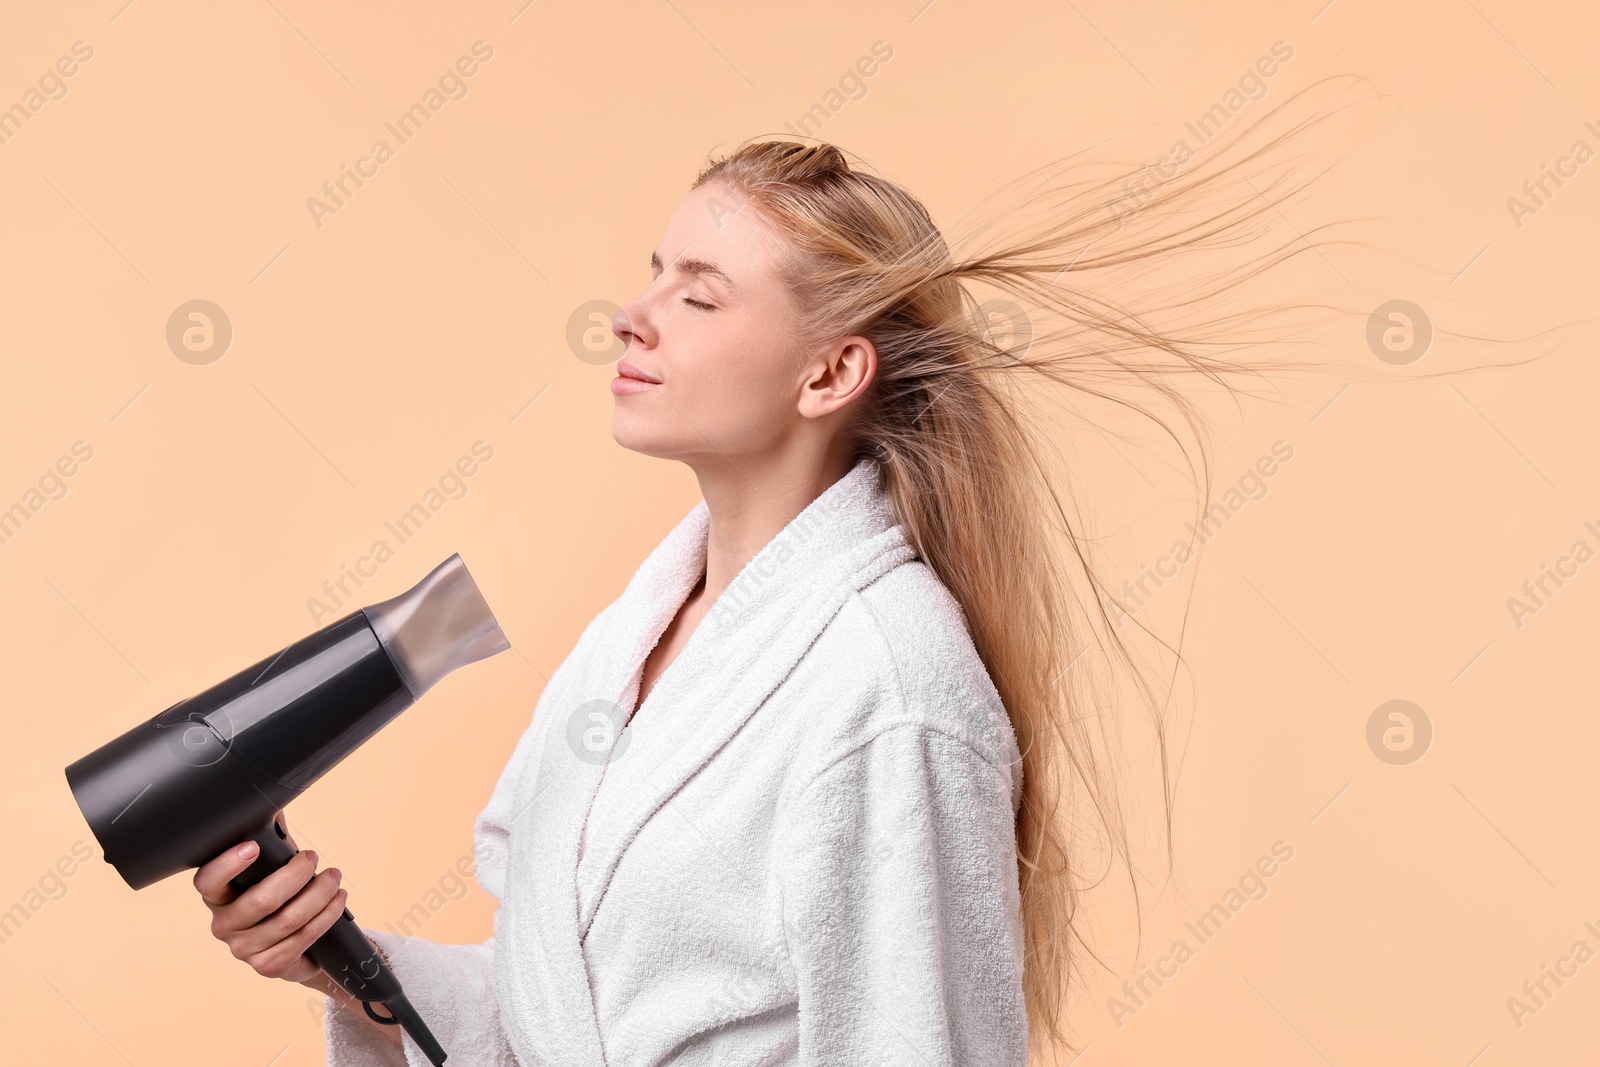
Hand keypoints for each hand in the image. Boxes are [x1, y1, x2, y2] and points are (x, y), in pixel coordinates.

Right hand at [193, 809, 347, 986]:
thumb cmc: (280, 895)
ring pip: (288, 919)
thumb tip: (275, 803)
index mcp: (217, 896)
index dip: (227, 865)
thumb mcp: (271, 866)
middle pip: (260, 901)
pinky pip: (303, 938)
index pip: (208, 881)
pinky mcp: (268, 967)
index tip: (252, 847)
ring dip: (319, 894)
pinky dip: (326, 916)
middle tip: (313, 858)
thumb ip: (270, 838)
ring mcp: (244, 950)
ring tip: (334, 878)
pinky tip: (338, 901)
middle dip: (295, 874)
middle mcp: (224, 925)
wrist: (295, 944)